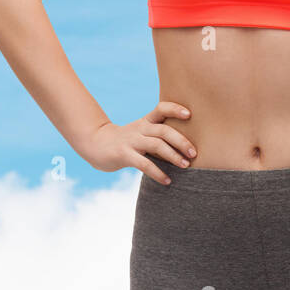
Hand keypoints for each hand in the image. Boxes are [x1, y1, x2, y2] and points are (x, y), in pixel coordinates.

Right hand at [81, 101, 196, 184]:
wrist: (95, 144)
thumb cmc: (125, 141)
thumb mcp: (140, 132)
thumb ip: (157, 136)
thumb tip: (186, 147)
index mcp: (145, 122)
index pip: (161, 108)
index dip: (175, 109)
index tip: (190, 114)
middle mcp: (139, 129)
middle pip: (163, 130)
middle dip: (181, 141)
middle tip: (194, 153)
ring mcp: (131, 141)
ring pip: (156, 145)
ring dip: (173, 156)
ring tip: (185, 166)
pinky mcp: (123, 154)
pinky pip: (144, 164)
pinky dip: (158, 173)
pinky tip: (167, 181)